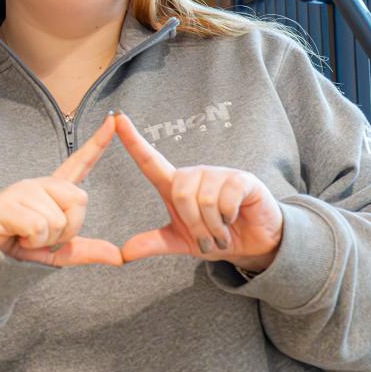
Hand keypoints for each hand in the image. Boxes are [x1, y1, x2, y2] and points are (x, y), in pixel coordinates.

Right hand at [0, 114, 121, 266]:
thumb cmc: (22, 245)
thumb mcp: (60, 251)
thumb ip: (89, 250)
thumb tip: (119, 257)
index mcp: (54, 191)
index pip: (80, 163)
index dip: (97, 143)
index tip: (113, 120)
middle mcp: (40, 185)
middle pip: (80, 200)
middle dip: (69, 229)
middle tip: (46, 237)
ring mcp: (22, 191)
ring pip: (58, 220)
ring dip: (46, 240)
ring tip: (27, 237)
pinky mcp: (7, 203)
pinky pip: (38, 227)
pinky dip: (32, 241)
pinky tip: (18, 236)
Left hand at [112, 113, 282, 271]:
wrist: (253, 243)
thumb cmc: (215, 235)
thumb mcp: (181, 242)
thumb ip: (154, 243)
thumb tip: (123, 253)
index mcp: (176, 186)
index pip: (149, 160)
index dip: (132, 140)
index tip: (117, 118)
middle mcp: (195, 174)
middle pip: (180, 193)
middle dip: (194, 225)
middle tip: (208, 238)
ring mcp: (219, 174)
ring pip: (204, 199)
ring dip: (213, 226)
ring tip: (222, 231)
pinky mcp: (241, 179)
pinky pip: (226, 199)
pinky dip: (229, 217)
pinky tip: (235, 218)